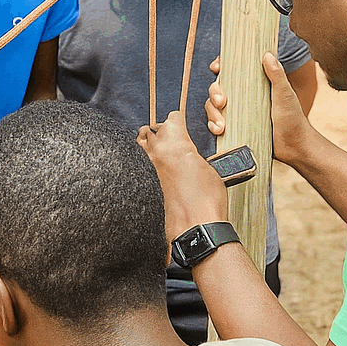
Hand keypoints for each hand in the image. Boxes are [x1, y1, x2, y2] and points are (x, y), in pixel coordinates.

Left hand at [138, 112, 228, 240]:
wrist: (194, 227)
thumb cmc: (205, 201)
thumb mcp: (207, 168)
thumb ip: (191, 154)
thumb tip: (185, 153)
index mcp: (176, 143)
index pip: (172, 118)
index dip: (178, 121)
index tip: (181, 123)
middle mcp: (156, 152)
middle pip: (152, 129)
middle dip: (161, 131)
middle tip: (172, 138)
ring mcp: (146, 168)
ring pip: (140, 144)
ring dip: (149, 143)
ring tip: (161, 150)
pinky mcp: (142, 183)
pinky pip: (138, 163)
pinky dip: (145, 161)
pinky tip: (154, 168)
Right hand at [206, 56, 316, 168]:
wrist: (293, 146)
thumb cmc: (293, 118)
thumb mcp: (285, 95)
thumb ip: (278, 76)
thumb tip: (267, 55)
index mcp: (253, 84)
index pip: (232, 70)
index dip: (220, 66)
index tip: (216, 67)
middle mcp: (242, 96)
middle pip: (217, 88)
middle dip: (214, 93)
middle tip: (221, 102)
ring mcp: (236, 113)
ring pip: (213, 107)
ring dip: (212, 113)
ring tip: (221, 125)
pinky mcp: (234, 129)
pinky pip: (216, 124)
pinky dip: (213, 126)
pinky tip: (219, 131)